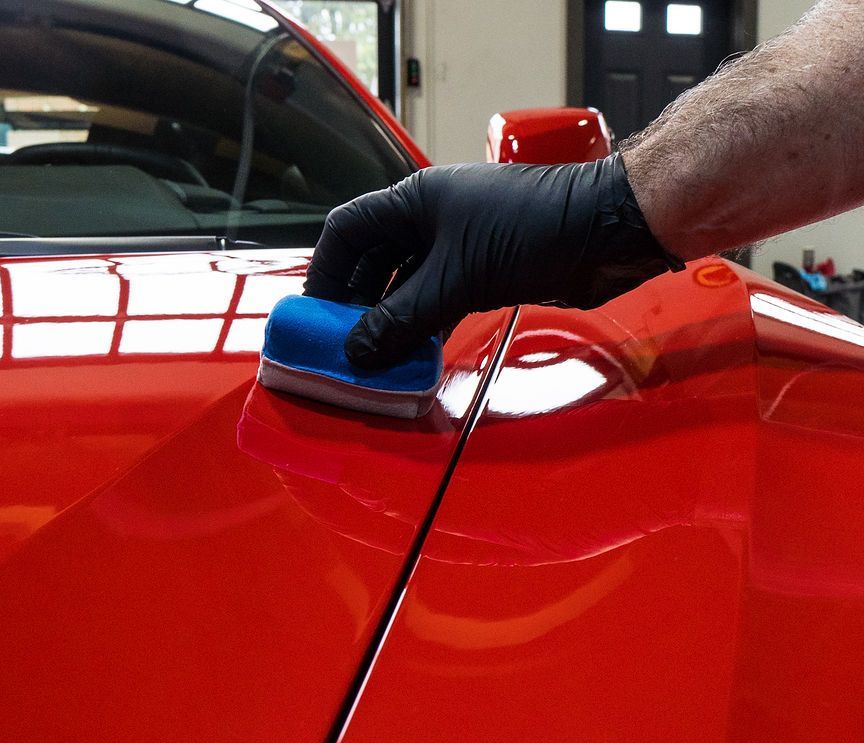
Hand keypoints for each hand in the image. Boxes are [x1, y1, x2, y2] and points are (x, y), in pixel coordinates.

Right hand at [304, 154, 682, 368]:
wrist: (608, 228)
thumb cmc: (534, 229)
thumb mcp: (457, 277)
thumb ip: (402, 318)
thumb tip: (357, 352)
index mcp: (414, 201)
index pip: (348, 231)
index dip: (327, 273)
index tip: (317, 316)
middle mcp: (430, 218)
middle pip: (374, 261)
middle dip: (357, 304)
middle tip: (343, 346)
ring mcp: (457, 244)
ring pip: (406, 284)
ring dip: (390, 320)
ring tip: (375, 358)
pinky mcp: (482, 270)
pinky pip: (437, 299)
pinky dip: (422, 325)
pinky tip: (414, 353)